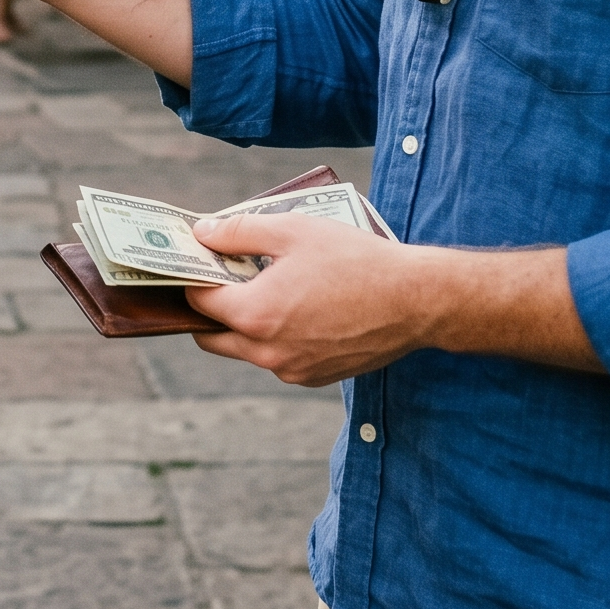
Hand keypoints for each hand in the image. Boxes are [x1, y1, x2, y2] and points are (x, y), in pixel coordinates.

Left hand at [183, 212, 437, 386]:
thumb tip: (202, 233)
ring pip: (246, 350)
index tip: (198, 261)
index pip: (198, 301)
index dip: (193, 278)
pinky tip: (298, 308)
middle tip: (221, 280)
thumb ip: (239, 232)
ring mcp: (291, 369)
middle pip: (212, 336)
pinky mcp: (314, 377)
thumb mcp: (292, 231)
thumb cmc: (355, 260)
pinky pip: (278, 359)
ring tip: (266, 288)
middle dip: (209, 310)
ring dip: (245, 324)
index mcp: (255, 314)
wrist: (416, 301)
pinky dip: (276, 338)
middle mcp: (267, 352)